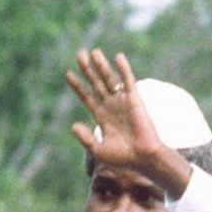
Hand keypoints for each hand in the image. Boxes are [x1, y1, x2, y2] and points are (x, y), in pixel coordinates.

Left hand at [65, 48, 162, 169]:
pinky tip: (118, 57)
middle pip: (97, 84)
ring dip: (102, 66)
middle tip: (80, 54)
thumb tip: (73, 126)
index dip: (78, 86)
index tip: (68, 74)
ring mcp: (123, 102)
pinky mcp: (135, 100)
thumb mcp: (99, 151)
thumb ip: (86, 139)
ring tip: (94, 52)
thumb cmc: (123, 159)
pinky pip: (128, 81)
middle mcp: (112, 107)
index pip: (87, 97)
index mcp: (102, 118)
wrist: (143, 158)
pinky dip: (124, 69)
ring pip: (110, 80)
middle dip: (88, 70)